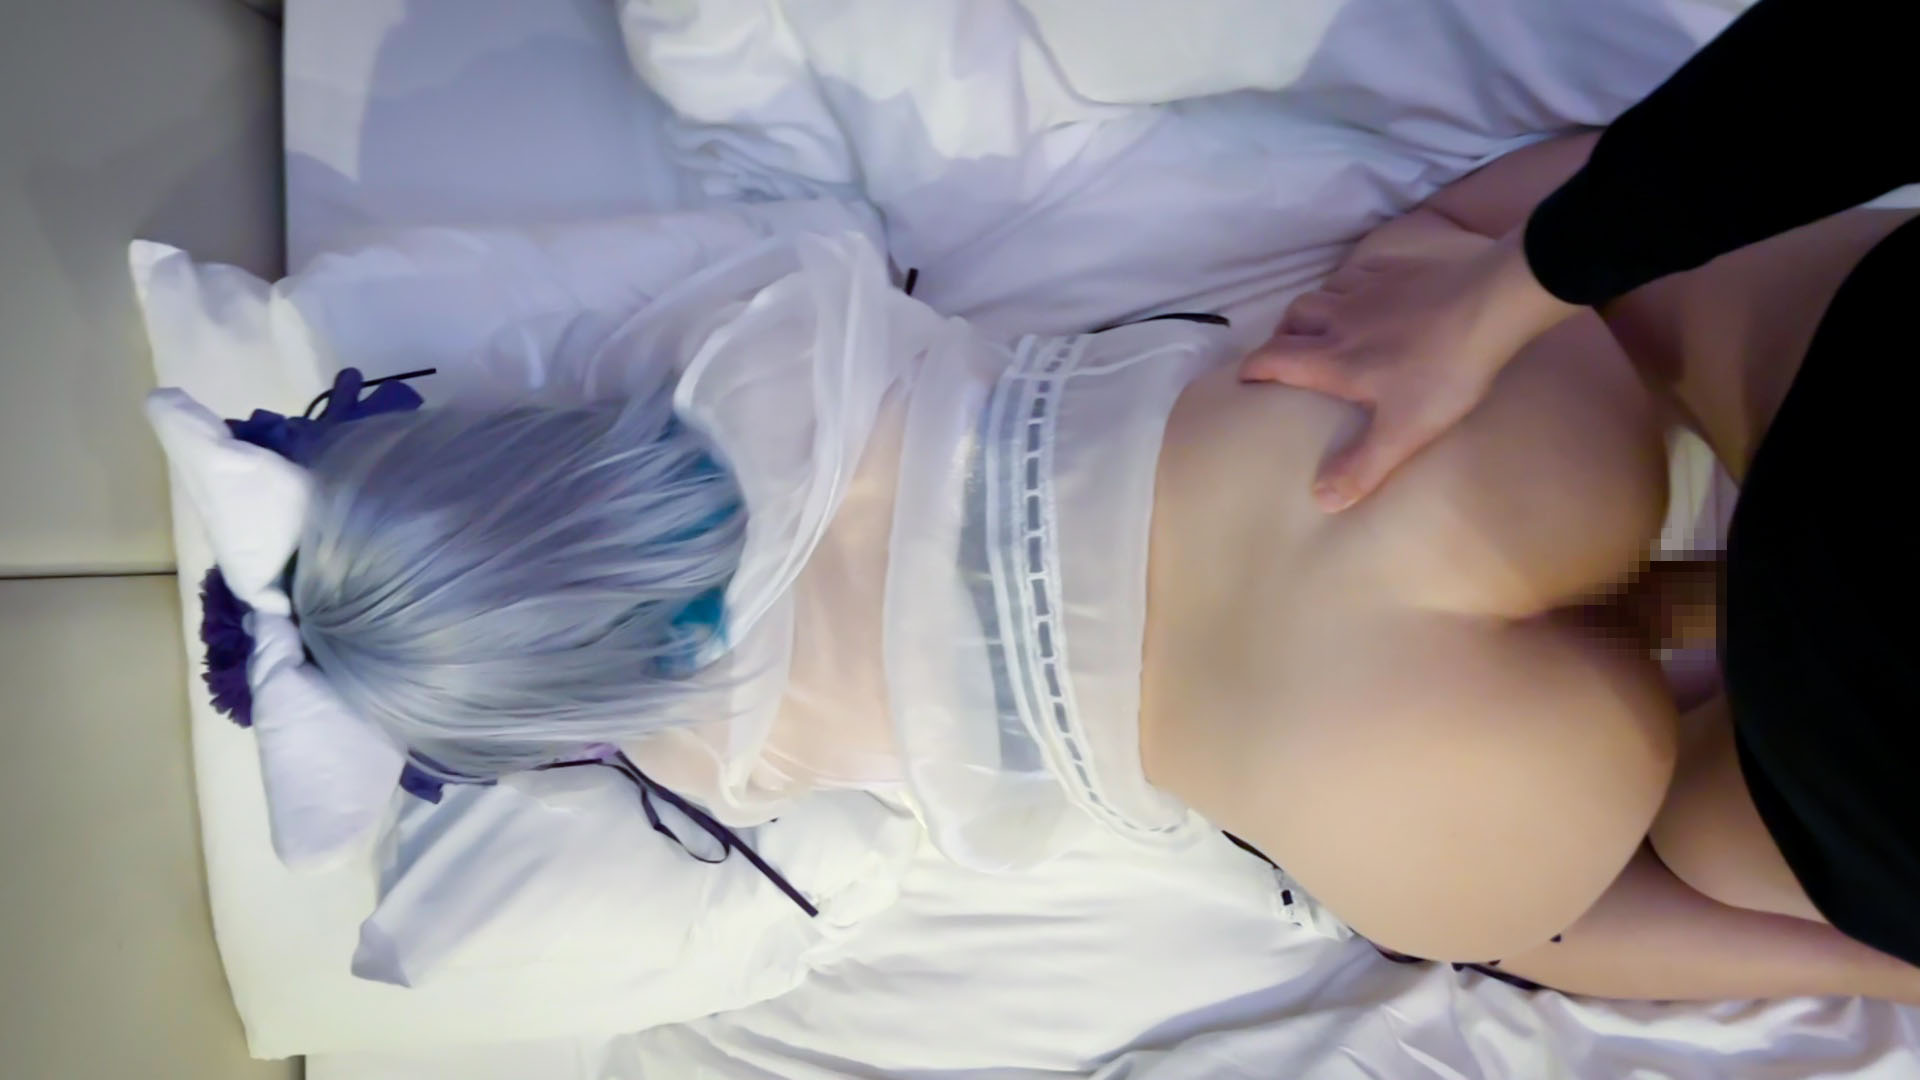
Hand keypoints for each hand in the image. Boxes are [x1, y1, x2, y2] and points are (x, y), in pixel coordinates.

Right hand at [1241, 227, 1577, 511]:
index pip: (1276, 359)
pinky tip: (1367, 293)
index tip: (1244, 378)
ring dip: (1313, 308)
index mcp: (1335, 359)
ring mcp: (1371, 291)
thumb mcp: (1402, 431)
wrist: (1490, 305)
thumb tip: (1320, 500)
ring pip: (1323, 291)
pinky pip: (1361, 273)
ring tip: (1321, 324)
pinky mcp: (1400, 272)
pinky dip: (1352, 285)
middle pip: (1294, 317)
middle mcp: (1342, 320)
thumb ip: (1361, 466)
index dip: (1254, 368)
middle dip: (1281, 333)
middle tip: (1285, 351)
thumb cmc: (1443, 371)